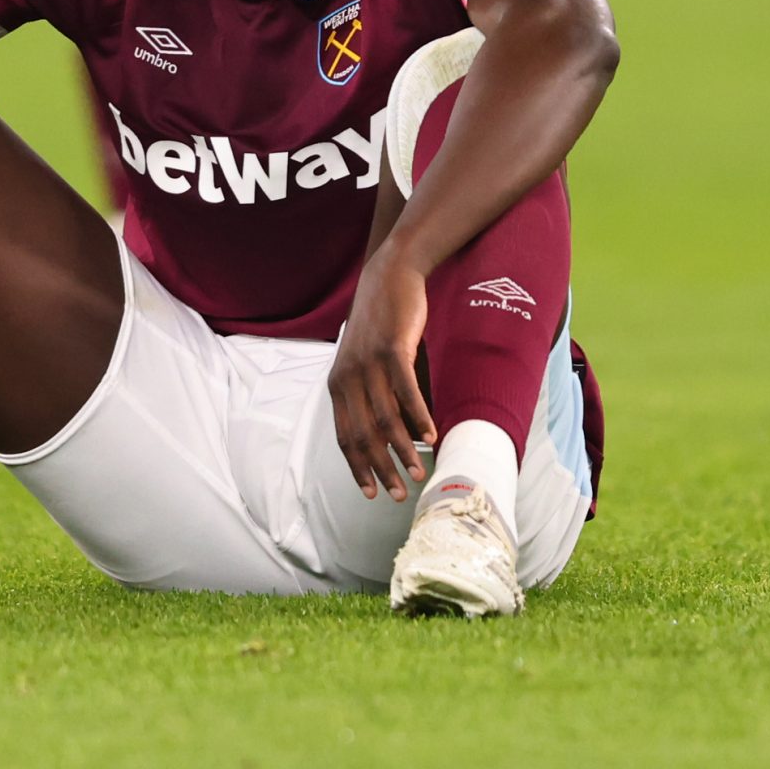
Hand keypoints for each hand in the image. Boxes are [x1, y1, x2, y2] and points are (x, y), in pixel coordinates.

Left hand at [328, 246, 436, 500]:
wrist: (389, 277)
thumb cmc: (380, 324)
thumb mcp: (363, 361)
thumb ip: (369, 394)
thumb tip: (387, 433)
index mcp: (337, 385)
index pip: (343, 436)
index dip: (357, 467)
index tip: (371, 492)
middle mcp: (348, 377)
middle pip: (363, 434)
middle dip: (381, 469)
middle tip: (398, 493)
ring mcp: (368, 363)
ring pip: (384, 418)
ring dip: (402, 450)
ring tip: (418, 471)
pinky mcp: (392, 349)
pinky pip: (406, 391)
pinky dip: (419, 416)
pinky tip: (431, 434)